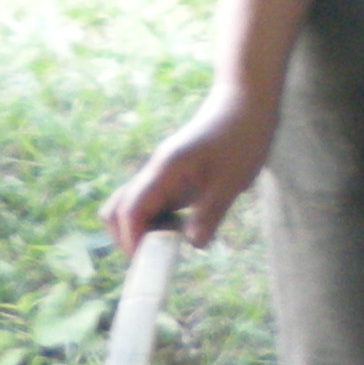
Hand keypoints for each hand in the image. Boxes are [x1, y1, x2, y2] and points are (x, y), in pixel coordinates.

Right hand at [106, 82, 277, 250]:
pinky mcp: (170, 178)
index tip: (148, 263)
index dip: (132, 241)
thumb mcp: (233, 181)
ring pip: (130, 208)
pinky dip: (157, 222)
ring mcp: (160, 175)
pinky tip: (184, 226)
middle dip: (128, 239)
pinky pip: (151, 205)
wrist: (246, 101)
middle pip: (117, 210)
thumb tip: (192, 244)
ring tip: (175, 241)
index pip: (130, 210)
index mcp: (165, 169)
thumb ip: (210, 213)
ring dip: (143, 231)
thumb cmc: (243, 135)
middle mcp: (155, 172)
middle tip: (159, 257)